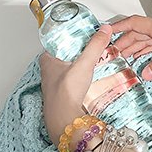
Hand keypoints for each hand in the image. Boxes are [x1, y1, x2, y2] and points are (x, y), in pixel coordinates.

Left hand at [40, 24, 112, 145]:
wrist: (65, 122)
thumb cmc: (66, 94)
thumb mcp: (83, 64)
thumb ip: (95, 46)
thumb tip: (104, 30)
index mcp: (47, 60)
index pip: (58, 41)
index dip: (72, 36)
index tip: (84, 32)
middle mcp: (48, 71)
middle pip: (65, 54)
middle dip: (79, 50)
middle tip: (93, 45)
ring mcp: (55, 84)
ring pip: (69, 68)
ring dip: (81, 64)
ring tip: (96, 59)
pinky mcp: (63, 94)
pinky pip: (73, 80)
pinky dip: (82, 76)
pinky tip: (92, 77)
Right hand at [109, 6, 151, 79]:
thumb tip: (144, 74)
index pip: (133, 24)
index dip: (117, 28)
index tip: (103, 33)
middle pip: (137, 33)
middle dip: (122, 42)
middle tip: (109, 55)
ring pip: (147, 37)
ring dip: (134, 46)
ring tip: (122, 58)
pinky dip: (148, 48)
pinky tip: (145, 56)